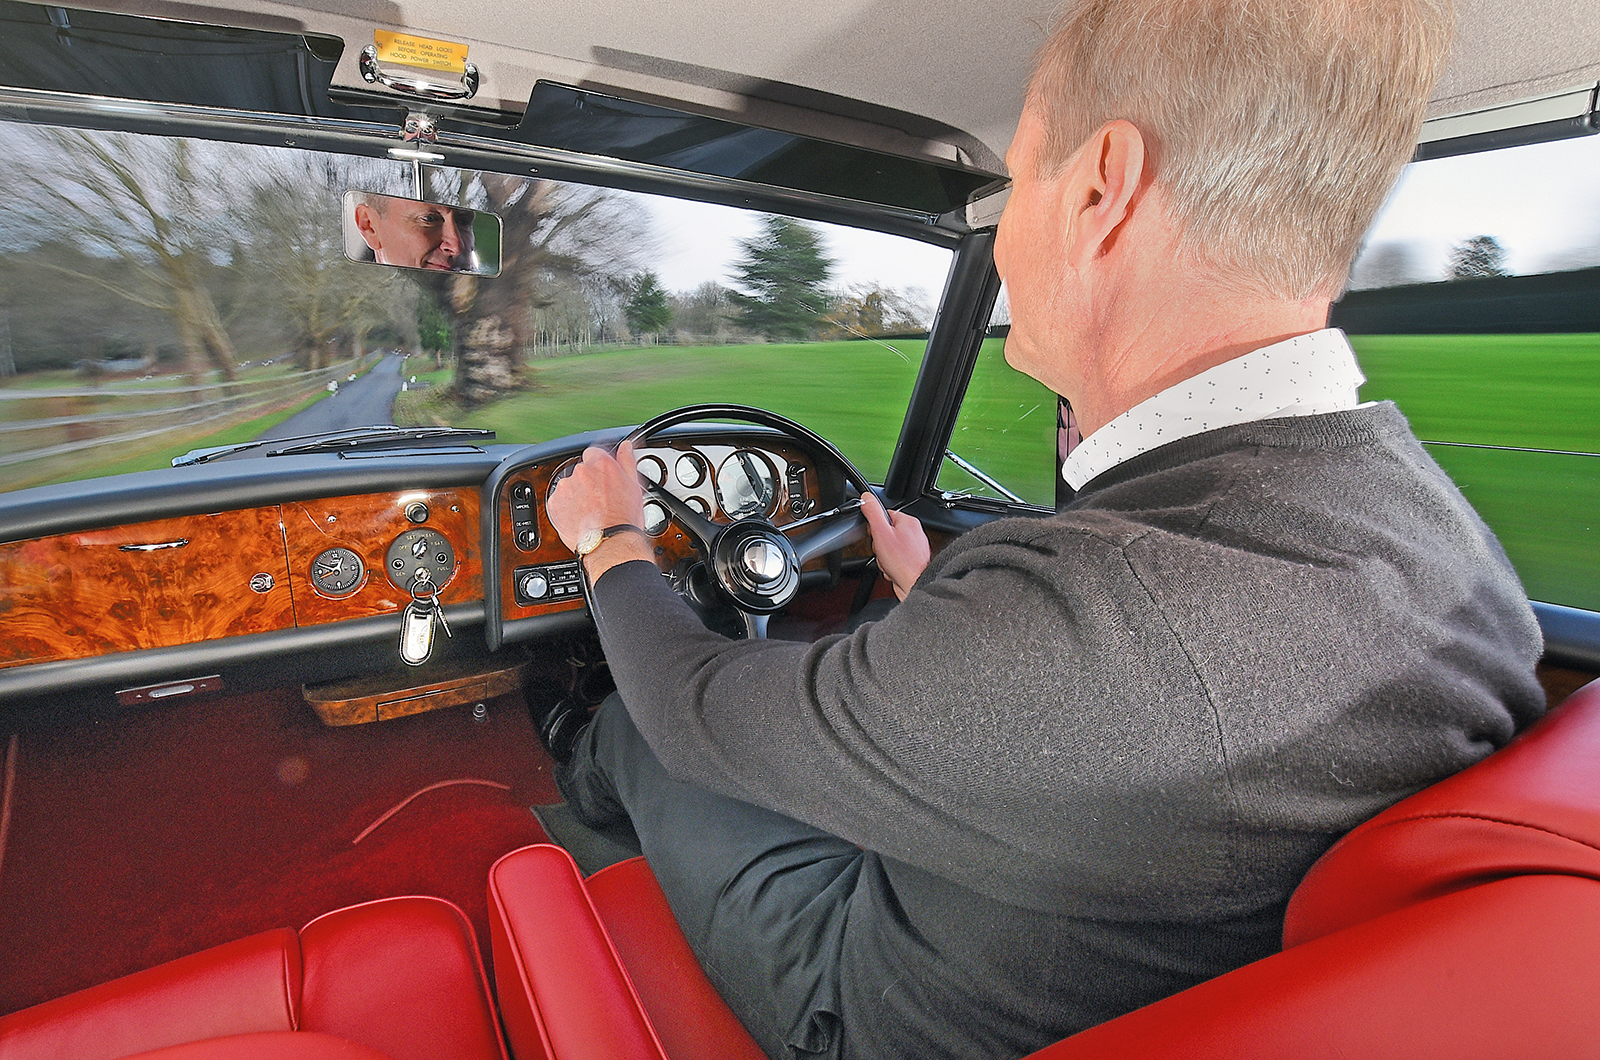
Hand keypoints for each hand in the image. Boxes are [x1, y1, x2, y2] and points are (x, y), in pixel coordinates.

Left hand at [546, 441, 648, 556]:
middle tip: (599, 499)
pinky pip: (558, 502)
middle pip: (581, 471)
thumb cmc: (624, 518)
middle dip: (587, 482)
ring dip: (576, 495)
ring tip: (589, 511)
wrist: (609, 542)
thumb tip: (625, 446)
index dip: (598, 467)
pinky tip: (580, 518)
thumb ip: (627, 460)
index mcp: (601, 463)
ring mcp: (566, 487)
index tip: (602, 478)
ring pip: (569, 486)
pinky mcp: (554, 503)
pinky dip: (566, 508)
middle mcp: (581, 471)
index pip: (594, 454)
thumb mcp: (633, 486)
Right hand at [861, 492, 928, 600]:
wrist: (915, 585)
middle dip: (880, 546)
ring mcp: (913, 548)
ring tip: (889, 562)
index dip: (875, 527)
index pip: (885, 516)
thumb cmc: (902, 562)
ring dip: (884, 558)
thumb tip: (866, 497)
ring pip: (888, 548)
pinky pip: (894, 560)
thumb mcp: (881, 533)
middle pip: (885, 534)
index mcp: (908, 522)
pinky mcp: (911, 561)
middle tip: (883, 552)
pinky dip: (890, 566)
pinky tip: (893, 570)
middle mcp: (913, 533)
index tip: (875, 536)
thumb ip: (873, 513)